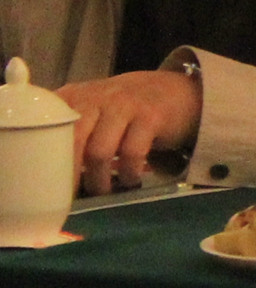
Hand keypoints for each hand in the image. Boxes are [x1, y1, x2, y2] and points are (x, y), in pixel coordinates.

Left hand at [59, 69, 203, 192]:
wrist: (176, 90)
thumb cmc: (126, 109)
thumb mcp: (93, 107)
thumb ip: (69, 127)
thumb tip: (47, 169)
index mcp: (75, 96)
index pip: (49, 127)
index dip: (45, 158)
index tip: (47, 182)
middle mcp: (96, 97)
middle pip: (72, 141)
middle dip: (70, 175)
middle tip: (70, 196)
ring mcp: (124, 105)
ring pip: (99, 151)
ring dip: (99, 179)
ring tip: (102, 190)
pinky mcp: (151, 117)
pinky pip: (132, 153)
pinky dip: (128, 172)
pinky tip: (129, 179)